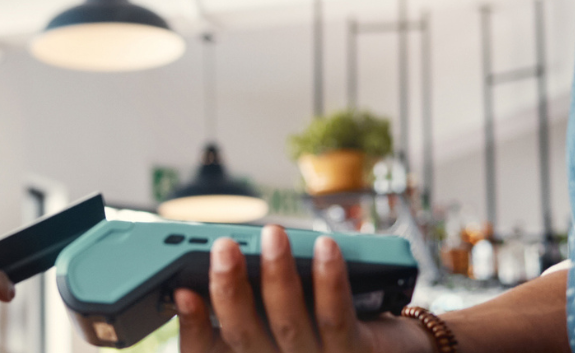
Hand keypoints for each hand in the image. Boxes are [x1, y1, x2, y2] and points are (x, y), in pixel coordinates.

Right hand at [175, 225, 432, 352]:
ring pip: (288, 322)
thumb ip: (245, 304)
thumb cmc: (325, 330)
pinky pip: (336, 316)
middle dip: (229, 289)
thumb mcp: (276, 321)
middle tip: (224, 247)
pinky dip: (329, 279)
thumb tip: (212, 264)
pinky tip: (325, 248)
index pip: (206, 351)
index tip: (182, 291)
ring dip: (277, 274)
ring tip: (272, 234)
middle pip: (243, 336)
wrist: (392, 350)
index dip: (192, 325)